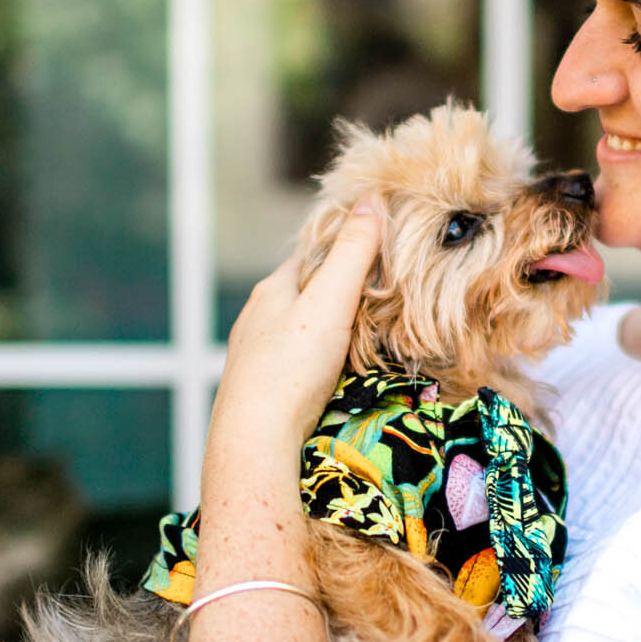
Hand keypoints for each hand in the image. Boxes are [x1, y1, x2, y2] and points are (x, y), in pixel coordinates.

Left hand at [207, 198, 382, 464]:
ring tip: (369, 336)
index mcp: (272, 291)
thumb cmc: (289, 370)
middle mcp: (258, 320)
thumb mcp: (329, 303)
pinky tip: (339, 376)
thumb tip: (371, 198)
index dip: (346, 248)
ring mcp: (257, 358)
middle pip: (307, 295)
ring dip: (331, 331)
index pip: (312, 255)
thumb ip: (353, 253)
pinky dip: (321, 362)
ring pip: (301, 332)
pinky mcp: (265, 392)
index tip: (380, 249)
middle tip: (385, 296)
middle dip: (341, 293)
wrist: (255, 443)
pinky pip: (299, 365)